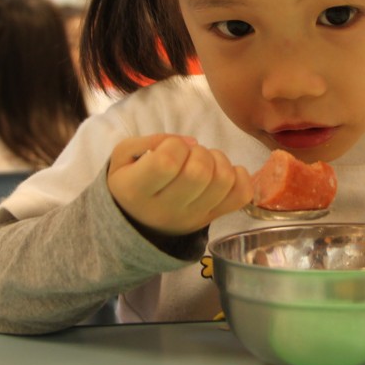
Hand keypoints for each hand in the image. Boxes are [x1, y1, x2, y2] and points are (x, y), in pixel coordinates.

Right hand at [107, 134, 252, 236]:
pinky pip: (242, 196)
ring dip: (219, 161)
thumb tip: (192, 143)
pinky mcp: (214, 217)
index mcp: (137, 191)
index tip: (169, 148)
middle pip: (199, 173)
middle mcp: (166, 210)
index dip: (173, 146)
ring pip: (224, 181)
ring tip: (205, 161)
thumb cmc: (130, 182)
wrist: (137, 224)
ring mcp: (194, 217)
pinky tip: (222, 173)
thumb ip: (150, 141)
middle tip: (189, 155)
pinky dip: (239, 176)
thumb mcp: (123, 156)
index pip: (166, 163)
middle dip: (199, 152)